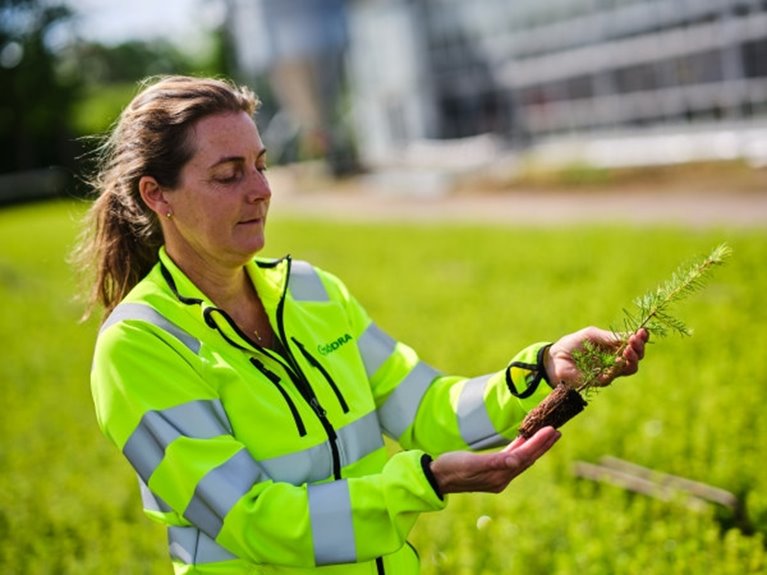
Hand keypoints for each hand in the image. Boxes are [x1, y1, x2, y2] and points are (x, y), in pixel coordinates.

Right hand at [429, 426, 560, 494]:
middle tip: (556, 431)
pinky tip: (523, 442)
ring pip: (521, 459)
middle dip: (542, 445)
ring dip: (534, 447)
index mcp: (498, 476)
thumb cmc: (451, 467)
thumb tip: (516, 461)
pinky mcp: (491, 471)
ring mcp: (497, 476)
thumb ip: (494, 462)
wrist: (436, 477)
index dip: (539, 444)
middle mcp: (501, 478)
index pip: (524, 457)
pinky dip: (520, 449)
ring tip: (546, 435)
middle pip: (527, 459)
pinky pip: (512, 459)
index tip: (551, 430)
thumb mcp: (471, 463)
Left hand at [544, 327, 648, 386]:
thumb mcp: (593, 335)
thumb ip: (611, 337)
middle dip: (639, 348)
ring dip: (633, 358)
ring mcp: (609, 371)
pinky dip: (618, 367)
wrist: (555, 357)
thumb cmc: (573, 344)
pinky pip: (614, 375)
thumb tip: (632, 335)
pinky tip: (618, 359)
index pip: (634, 344)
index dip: (641, 338)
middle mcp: (615, 360)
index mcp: (615, 347)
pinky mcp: (600, 380)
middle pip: (636, 357)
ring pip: (630, 368)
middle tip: (636, 340)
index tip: (643, 331)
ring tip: (628, 349)